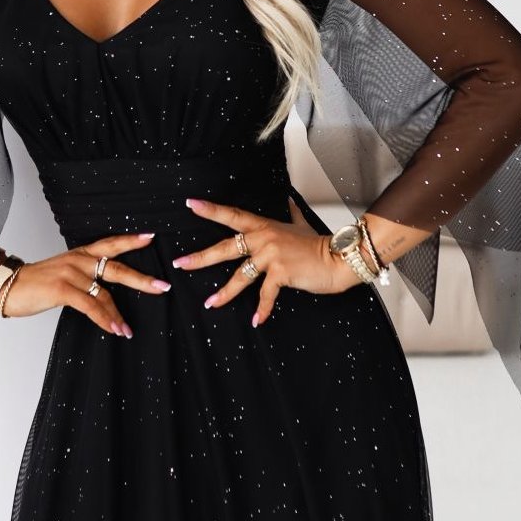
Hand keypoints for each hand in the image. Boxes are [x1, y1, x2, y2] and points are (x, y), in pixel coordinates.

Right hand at [0, 231, 170, 336]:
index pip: (110, 244)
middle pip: (117, 267)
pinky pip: (90, 305)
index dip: (131, 240)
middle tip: (162, 286)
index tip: (151, 238)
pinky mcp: (62, 289)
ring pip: (105, 293)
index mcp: (79, 254)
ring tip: (128, 329)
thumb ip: (82, 278)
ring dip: (118, 315)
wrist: (4, 285)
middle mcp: (78, 260)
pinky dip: (103, 319)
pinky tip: (113, 329)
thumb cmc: (33, 283)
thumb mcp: (62, 274)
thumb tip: (104, 296)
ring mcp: (70, 273)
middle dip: (142, 279)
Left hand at [173, 195, 367, 325]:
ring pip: (240, 276)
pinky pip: (265, 294)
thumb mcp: (301, 224)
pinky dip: (262, 309)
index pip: (233, 216)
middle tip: (181, 263)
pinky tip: (256, 320)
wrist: (338, 258)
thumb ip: (292, 213)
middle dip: (201, 257)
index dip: (211, 210)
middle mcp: (264, 238)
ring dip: (224, 293)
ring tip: (210, 303)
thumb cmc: (319, 245)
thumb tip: (290, 200)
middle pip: (225, 248)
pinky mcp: (281, 273)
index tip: (191, 204)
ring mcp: (271, 255)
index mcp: (265, 226)